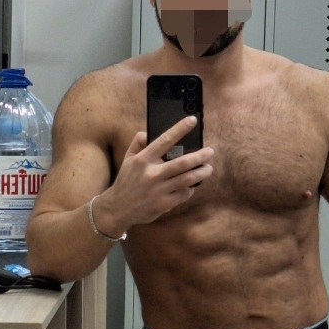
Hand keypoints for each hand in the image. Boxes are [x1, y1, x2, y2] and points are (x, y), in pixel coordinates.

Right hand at [96, 116, 213, 231]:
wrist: (118, 208)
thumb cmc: (126, 181)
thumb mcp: (128, 159)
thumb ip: (138, 143)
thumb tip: (148, 132)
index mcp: (143, 159)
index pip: (165, 140)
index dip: (180, 129)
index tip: (192, 120)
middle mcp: (152, 173)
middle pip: (183, 162)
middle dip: (200, 156)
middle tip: (210, 152)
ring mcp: (159, 190)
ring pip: (187, 179)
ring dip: (202, 173)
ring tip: (208, 168)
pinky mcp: (164, 204)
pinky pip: (184, 194)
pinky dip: (190, 188)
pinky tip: (192, 184)